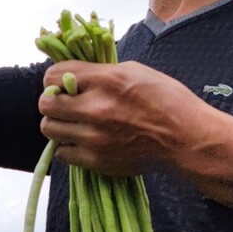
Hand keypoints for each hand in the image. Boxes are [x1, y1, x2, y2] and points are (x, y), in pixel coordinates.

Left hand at [38, 60, 232, 205]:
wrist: (187, 139)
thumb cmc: (167, 101)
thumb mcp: (135, 71)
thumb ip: (100, 73)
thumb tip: (73, 75)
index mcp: (107, 80)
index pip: (53, 75)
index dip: (54, 78)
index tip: (61, 83)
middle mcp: (96, 108)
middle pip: (45, 104)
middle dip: (52, 101)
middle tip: (65, 104)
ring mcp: (94, 137)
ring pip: (49, 129)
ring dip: (58, 124)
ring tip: (73, 122)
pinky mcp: (96, 160)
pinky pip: (62, 153)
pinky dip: (68, 146)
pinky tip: (82, 140)